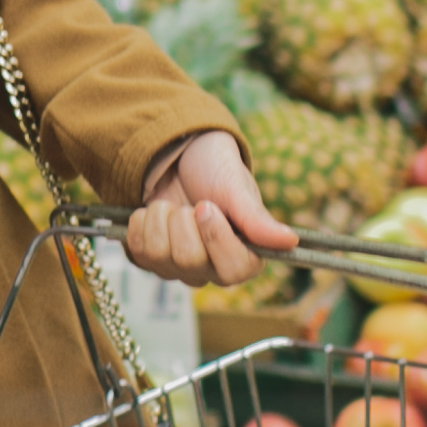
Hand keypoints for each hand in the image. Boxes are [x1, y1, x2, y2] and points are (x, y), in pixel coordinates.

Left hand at [125, 132, 294, 288]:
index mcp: (245, 256)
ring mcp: (180, 268)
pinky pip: (137, 251)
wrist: (181, 156)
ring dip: (161, 218)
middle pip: (189, 261)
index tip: (206, 205)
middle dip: (183, 220)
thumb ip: (258, 219)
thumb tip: (289, 241)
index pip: (234, 270)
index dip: (215, 237)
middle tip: (191, 202)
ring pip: (159, 257)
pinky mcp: (152, 260)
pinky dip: (141, 222)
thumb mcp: (237, 189)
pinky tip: (155, 212)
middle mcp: (213, 269)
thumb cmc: (216, 171)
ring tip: (173, 205)